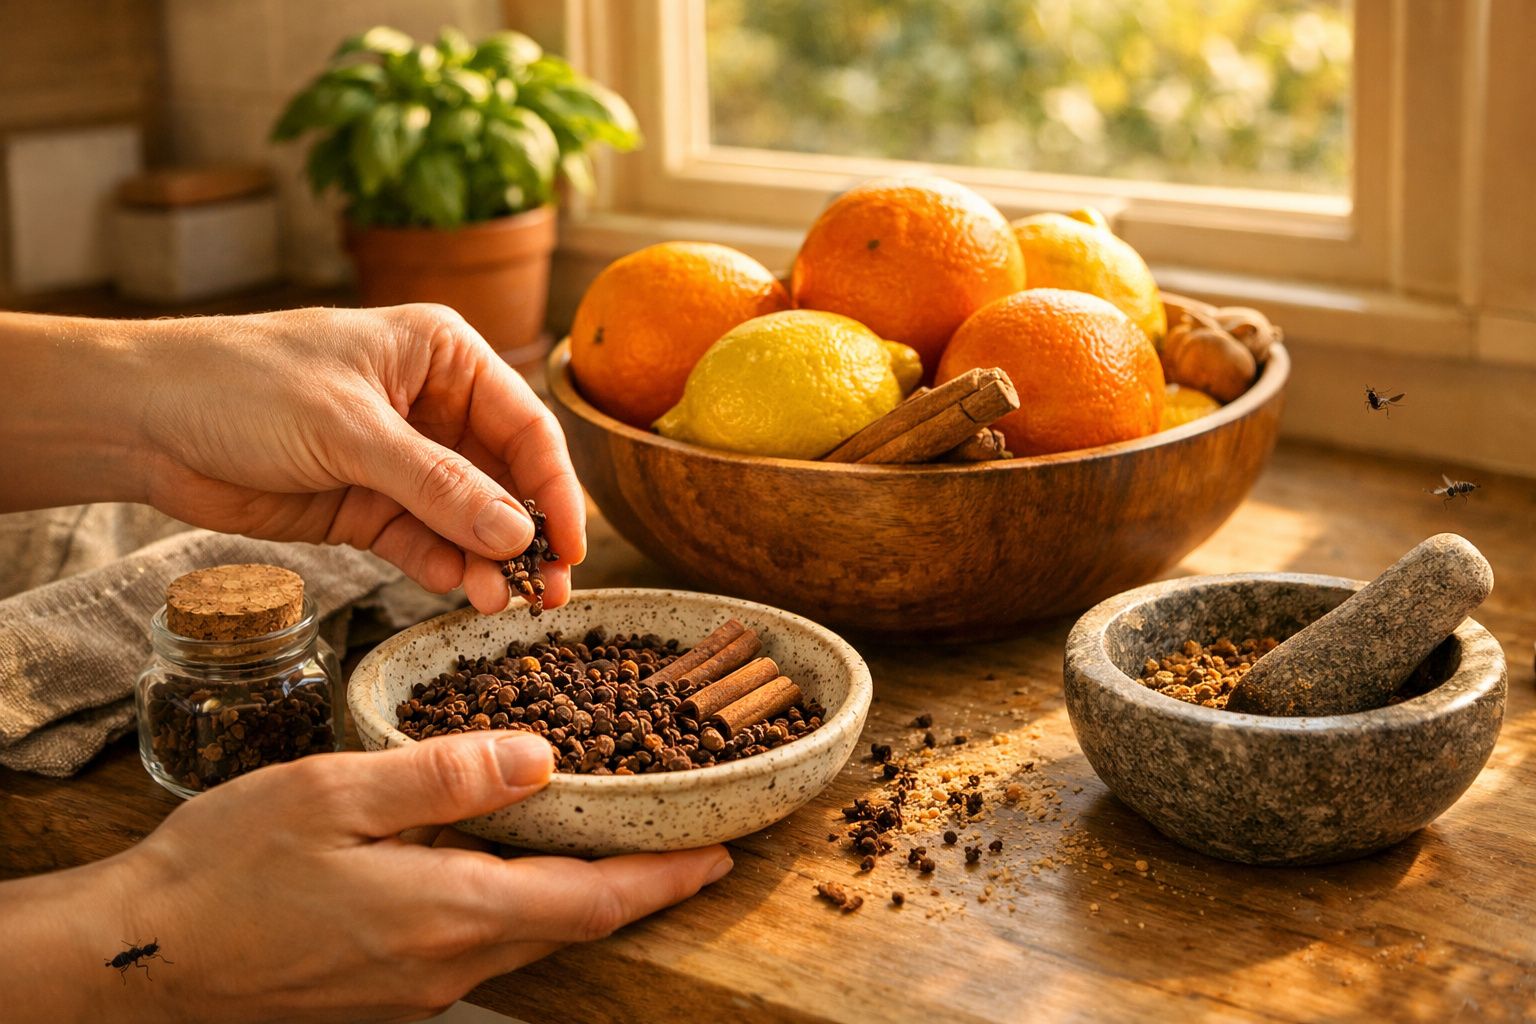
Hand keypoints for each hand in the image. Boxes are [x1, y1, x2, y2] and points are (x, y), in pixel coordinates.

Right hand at [64, 733, 729, 1021]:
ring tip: (614, 848)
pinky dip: (521, 908)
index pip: (592, 901)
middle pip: (573, 925)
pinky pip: (481, 948)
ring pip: (530, 938)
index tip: (720, 856)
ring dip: (582, 899)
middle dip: (638, 889)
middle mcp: (446, 963)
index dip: (664, 879)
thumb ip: (444, 775)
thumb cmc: (225, 871)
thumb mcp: (332, 794)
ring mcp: (417, 988)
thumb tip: (540, 756)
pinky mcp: (388, 994)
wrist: (140, 961)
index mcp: (446, 910)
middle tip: (684, 847)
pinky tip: (511, 871)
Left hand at [135, 304, 584, 612]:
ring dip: (487, 562)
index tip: (572, 546)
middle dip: (528, 535)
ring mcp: (401, 461)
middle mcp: (433, 406)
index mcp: (442, 356)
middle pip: (506, 478)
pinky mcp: (368, 507)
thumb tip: (517, 535)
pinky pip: (423, 543)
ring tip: (500, 604)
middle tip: (548, 592)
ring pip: (469, 519)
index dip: (556, 487)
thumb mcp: (350, 430)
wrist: (144, 422)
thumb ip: (437, 486)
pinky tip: (458, 592)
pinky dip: (443, 569)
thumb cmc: (242, 385)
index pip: (525, 424)